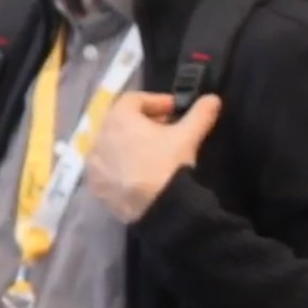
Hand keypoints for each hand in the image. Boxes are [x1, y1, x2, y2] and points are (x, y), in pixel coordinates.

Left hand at [86, 92, 221, 223]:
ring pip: (111, 146)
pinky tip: (137, 175)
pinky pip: (107, 169)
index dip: (156, 101)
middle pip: (120, 121)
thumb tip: (213, 99)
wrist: (156, 208)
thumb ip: (200, 113)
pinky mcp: (96, 187)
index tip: (174, 110)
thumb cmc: (169, 164)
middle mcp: (99, 136)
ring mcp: (94, 164)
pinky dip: (120, 166)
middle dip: (142, 123)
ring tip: (151, 154)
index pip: (134, 99)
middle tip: (165, 131)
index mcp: (118, 118)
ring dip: (129, 144)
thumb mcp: (189, 135)